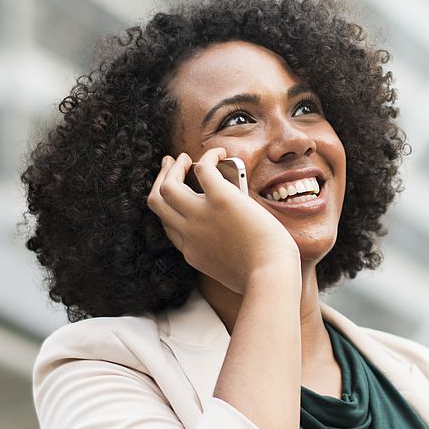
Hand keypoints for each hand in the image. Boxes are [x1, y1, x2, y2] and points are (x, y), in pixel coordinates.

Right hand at [147, 148, 300, 292]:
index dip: (170, 208)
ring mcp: (201, 216)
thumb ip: (221, 255)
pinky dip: (209, 157)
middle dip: (160, 180)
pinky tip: (219, 152)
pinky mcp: (221, 200)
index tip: (179, 196)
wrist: (271, 275)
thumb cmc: (262, 276)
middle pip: (157, 202)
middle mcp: (189, 233)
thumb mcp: (229, 271)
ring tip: (185, 158)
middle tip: (170, 166)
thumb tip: (233, 238)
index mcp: (192, 251)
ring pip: (168, 185)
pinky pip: (204, 169)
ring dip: (174, 167)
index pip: (168, 225)